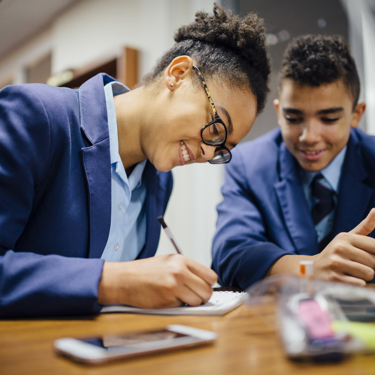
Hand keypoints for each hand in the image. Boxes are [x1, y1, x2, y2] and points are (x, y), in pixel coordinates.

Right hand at [97, 254, 217, 307]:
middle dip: (202, 296)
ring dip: (191, 303)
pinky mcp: (167, 300)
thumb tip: (206, 281)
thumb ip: (187, 268)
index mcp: (181, 260)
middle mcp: (179, 272)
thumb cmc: (146, 271)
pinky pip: (182, 307)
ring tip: (179, 297)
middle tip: (194, 295)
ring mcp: (173, 287)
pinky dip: (177, 306)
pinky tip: (166, 298)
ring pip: (197, 301)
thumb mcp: (168, 261)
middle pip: (207, 291)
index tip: (203, 286)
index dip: (208, 284)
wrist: (125, 279)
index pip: (210, 276)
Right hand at [312, 208, 374, 284]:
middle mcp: (340, 248)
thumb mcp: (348, 238)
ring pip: (369, 273)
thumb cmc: (337, 253)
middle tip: (356, 266)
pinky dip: (358, 284)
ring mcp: (336, 263)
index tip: (366, 256)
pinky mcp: (334, 278)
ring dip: (364, 277)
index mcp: (345, 237)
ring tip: (351, 273)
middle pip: (374, 262)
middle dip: (370, 267)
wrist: (313, 269)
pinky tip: (347, 279)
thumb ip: (365, 226)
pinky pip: (360, 284)